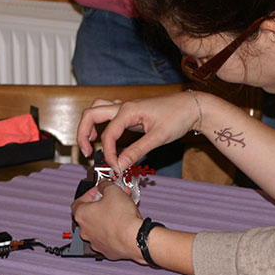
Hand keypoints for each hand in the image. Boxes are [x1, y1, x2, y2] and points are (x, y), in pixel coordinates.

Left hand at [71, 180, 144, 262]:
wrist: (135, 238)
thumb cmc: (122, 218)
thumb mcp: (113, 191)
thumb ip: (105, 185)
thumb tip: (103, 184)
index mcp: (82, 215)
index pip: (78, 202)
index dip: (89, 194)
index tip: (99, 191)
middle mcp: (85, 230)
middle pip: (90, 214)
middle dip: (103, 204)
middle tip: (113, 198)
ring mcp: (95, 242)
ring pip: (100, 226)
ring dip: (108, 217)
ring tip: (122, 209)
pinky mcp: (107, 250)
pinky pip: (108, 237)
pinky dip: (114, 230)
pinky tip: (124, 223)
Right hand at [76, 93, 198, 171]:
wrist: (192, 107)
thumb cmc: (178, 117)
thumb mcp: (158, 137)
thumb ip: (136, 152)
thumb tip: (119, 165)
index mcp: (128, 110)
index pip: (108, 134)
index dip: (109, 153)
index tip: (116, 168)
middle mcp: (123, 106)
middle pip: (91, 114)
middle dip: (82, 133)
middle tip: (86, 153)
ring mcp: (126, 106)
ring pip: (97, 109)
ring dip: (88, 124)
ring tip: (89, 143)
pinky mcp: (131, 111)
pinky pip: (108, 113)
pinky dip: (100, 123)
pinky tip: (104, 136)